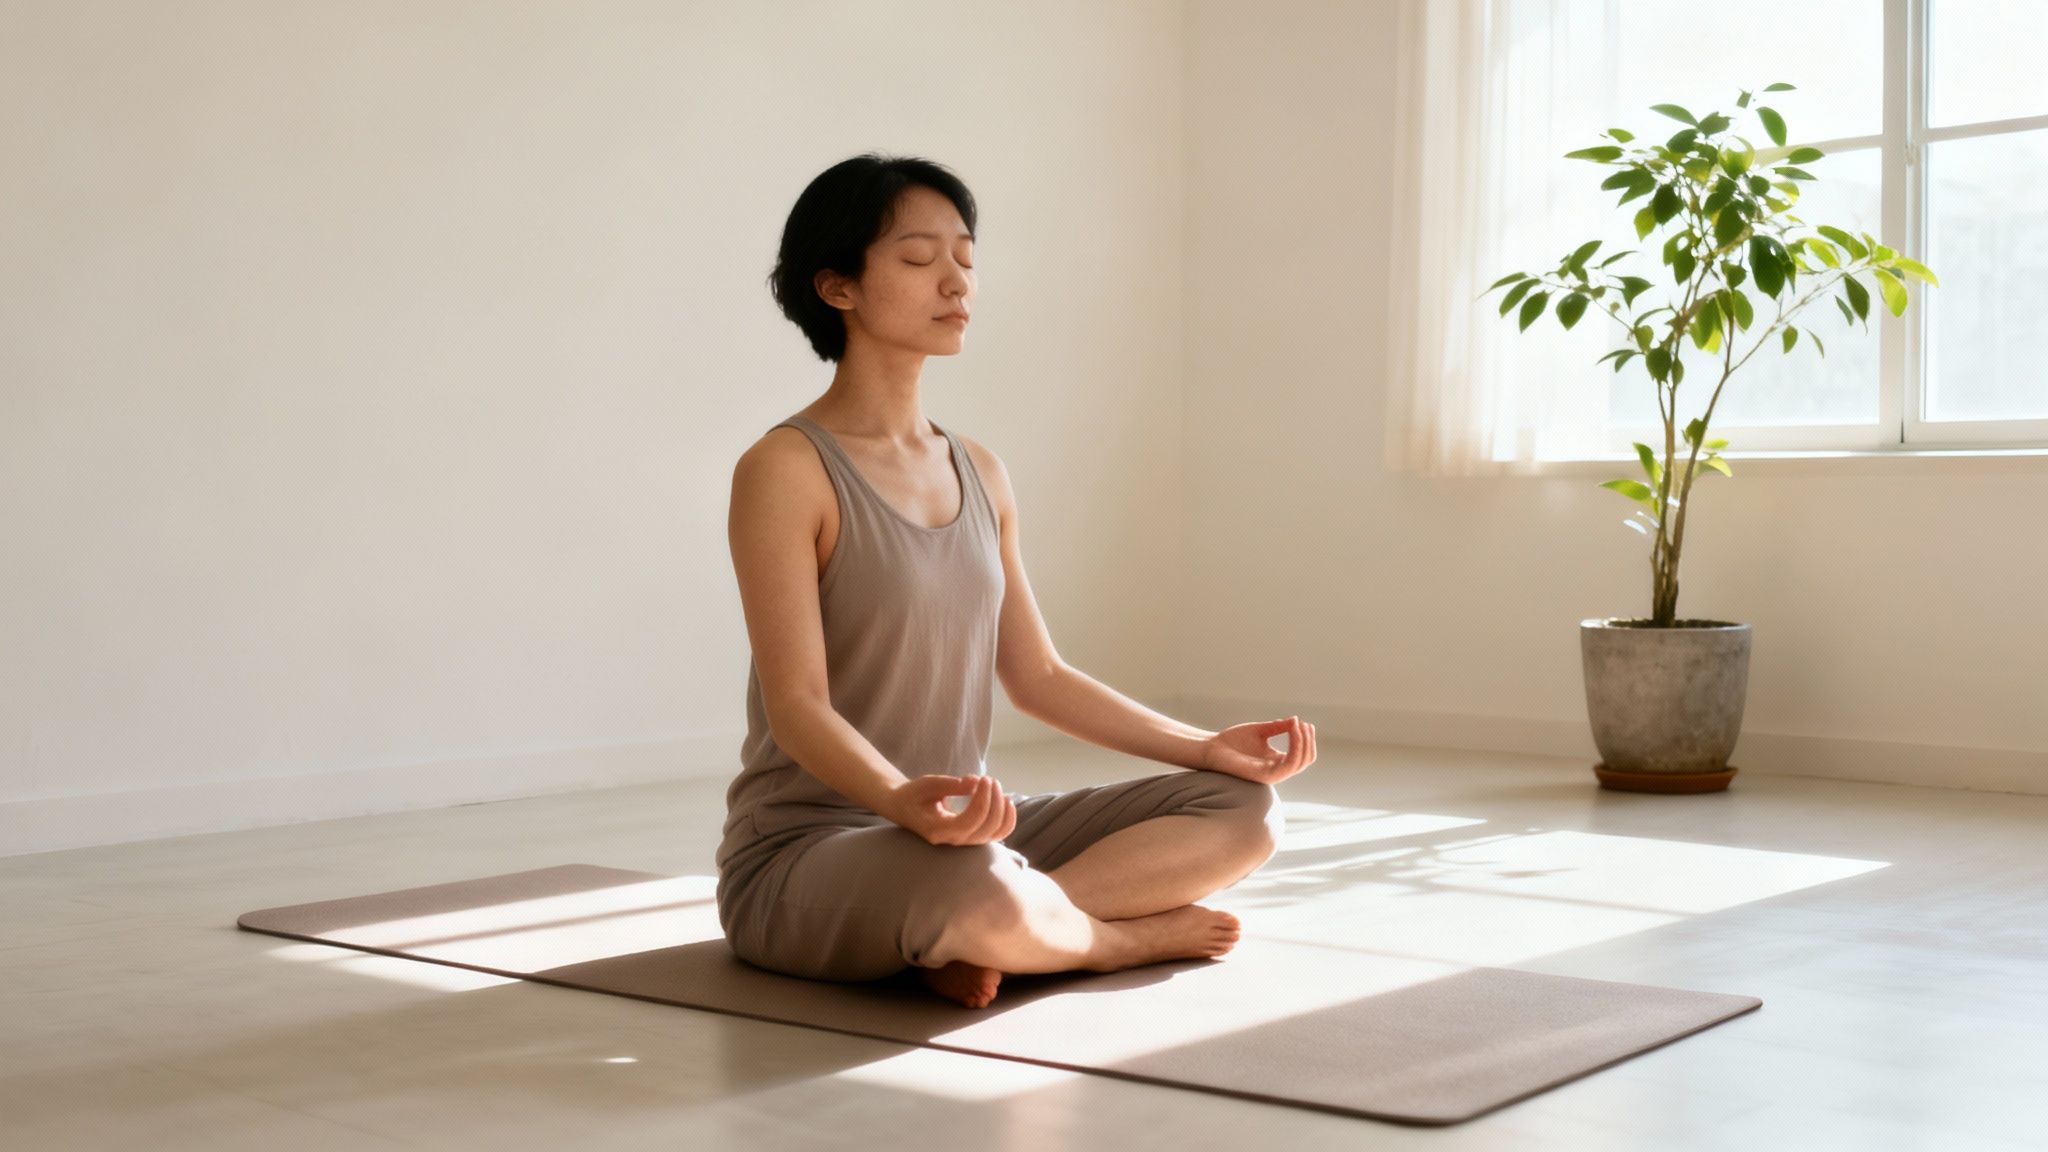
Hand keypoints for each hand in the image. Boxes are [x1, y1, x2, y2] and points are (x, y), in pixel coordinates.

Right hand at [887, 773, 1017, 846]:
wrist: (905, 808)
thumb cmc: (913, 795)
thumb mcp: (927, 785)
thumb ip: (951, 785)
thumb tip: (975, 782)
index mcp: (938, 830)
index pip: (969, 822)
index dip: (982, 800)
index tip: (984, 779)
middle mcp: (952, 841)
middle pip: (985, 828)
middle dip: (994, 801)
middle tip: (990, 779)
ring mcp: (964, 842)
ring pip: (994, 834)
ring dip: (1002, 810)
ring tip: (998, 787)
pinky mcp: (972, 837)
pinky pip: (996, 835)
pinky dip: (1007, 820)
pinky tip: (1008, 802)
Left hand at [1201, 715, 1315, 783]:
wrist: (1212, 748)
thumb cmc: (1233, 741)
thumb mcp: (1260, 731)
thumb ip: (1278, 728)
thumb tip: (1296, 720)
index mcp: (1277, 761)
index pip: (1303, 755)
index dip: (1307, 739)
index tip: (1303, 721)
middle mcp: (1277, 770)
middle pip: (1305, 760)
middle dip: (1308, 740)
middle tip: (1303, 723)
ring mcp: (1272, 775)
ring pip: (1300, 763)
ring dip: (1303, 742)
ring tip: (1298, 725)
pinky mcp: (1264, 776)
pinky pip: (1288, 765)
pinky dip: (1295, 747)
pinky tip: (1292, 731)